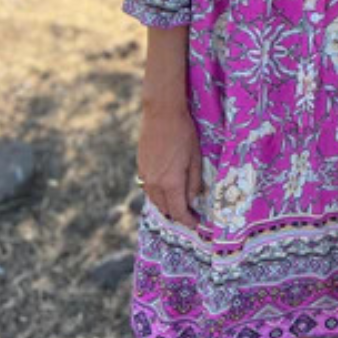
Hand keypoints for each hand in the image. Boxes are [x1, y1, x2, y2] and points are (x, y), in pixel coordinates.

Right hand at [137, 104, 202, 229]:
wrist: (161, 114)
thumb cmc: (183, 133)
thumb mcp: (195, 157)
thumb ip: (194, 182)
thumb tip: (193, 200)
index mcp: (171, 183)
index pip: (178, 211)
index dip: (188, 221)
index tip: (196, 224)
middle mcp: (155, 184)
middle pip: (165, 209)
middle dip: (178, 214)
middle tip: (190, 212)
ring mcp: (145, 176)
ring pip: (155, 200)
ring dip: (167, 204)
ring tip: (179, 201)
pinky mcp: (140, 167)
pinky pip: (149, 188)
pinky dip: (158, 193)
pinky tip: (167, 187)